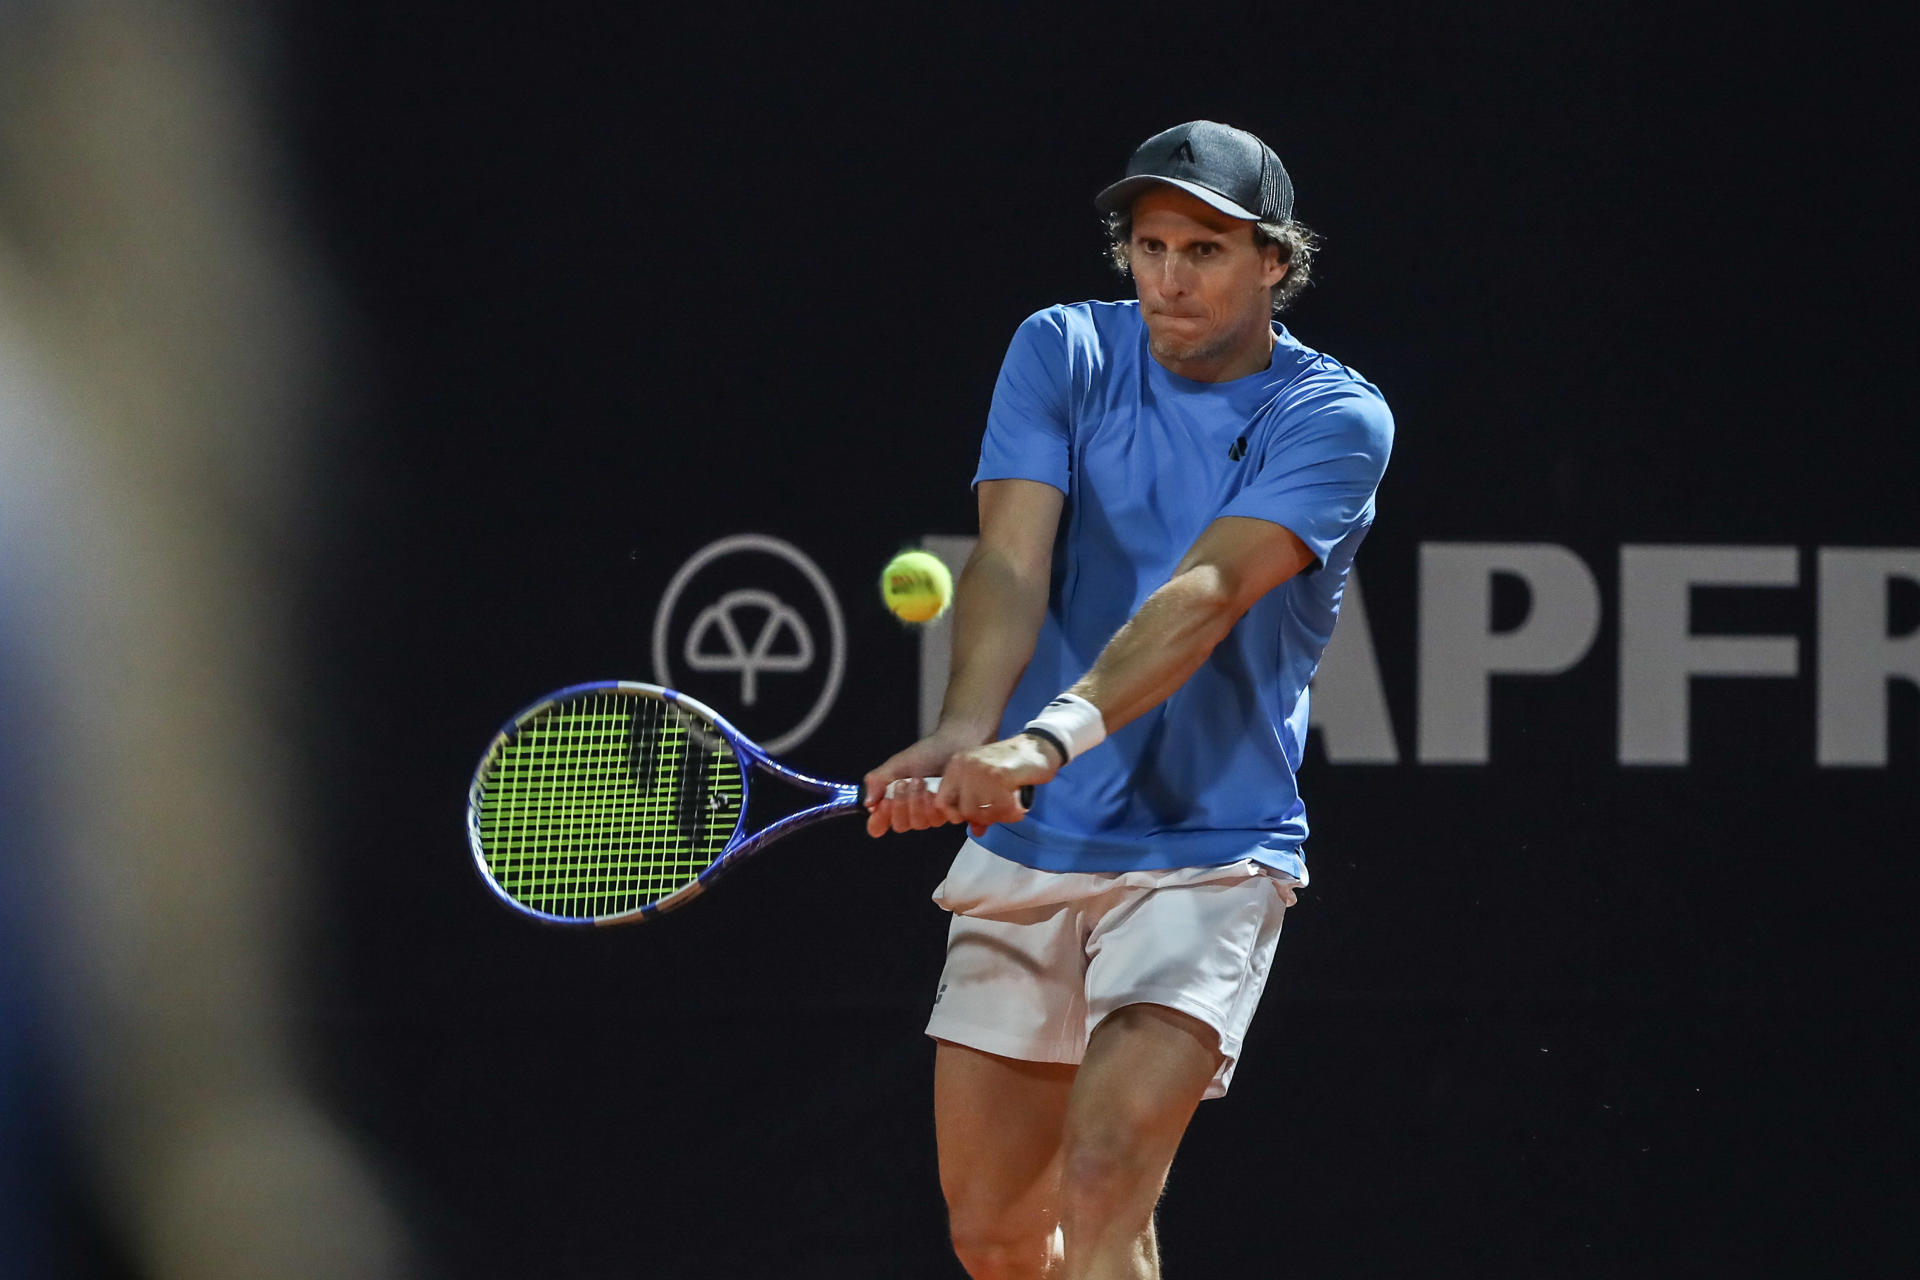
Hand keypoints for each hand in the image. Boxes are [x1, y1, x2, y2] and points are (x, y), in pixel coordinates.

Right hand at [862, 729, 983, 837]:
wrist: (955, 744)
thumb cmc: (927, 753)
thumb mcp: (897, 764)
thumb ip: (878, 781)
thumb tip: (868, 802)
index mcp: (895, 801)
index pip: (879, 825)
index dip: (878, 820)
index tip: (882, 804)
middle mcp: (912, 811)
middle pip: (900, 825)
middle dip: (900, 804)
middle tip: (903, 784)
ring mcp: (931, 814)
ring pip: (919, 824)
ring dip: (918, 801)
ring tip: (920, 781)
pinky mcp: (950, 813)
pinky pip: (938, 819)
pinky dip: (934, 804)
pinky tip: (936, 788)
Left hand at [932, 733, 1059, 837]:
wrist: (1037, 746)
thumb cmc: (1011, 767)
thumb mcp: (987, 784)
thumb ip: (977, 806)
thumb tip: (976, 831)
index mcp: (956, 766)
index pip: (942, 802)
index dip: (958, 814)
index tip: (975, 815)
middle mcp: (965, 766)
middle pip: (964, 811)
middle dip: (983, 817)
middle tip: (1000, 810)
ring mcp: (981, 769)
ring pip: (981, 812)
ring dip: (999, 816)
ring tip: (1011, 807)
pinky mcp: (1000, 774)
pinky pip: (1000, 808)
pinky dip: (1012, 813)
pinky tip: (1019, 805)